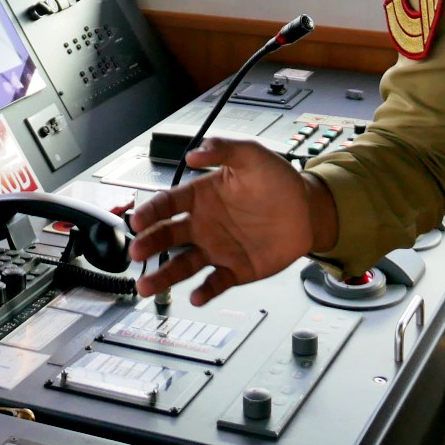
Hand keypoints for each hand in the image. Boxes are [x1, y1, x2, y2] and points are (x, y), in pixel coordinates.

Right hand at [127, 139, 330, 304]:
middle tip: (136, 252)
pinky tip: (196, 296)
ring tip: (147, 286)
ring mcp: (217, 249)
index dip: (151, 212)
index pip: (168, 203)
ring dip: (164, 275)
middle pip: (168, 236)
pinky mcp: (235, 270)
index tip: (138, 220)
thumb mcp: (252, 155)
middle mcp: (204, 225)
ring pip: (183, 265)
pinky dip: (204, 291)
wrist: (308, 210)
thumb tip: (194, 153)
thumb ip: (223, 149)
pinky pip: (215, 283)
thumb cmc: (278, 181)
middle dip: (149, 244)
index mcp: (202, 196)